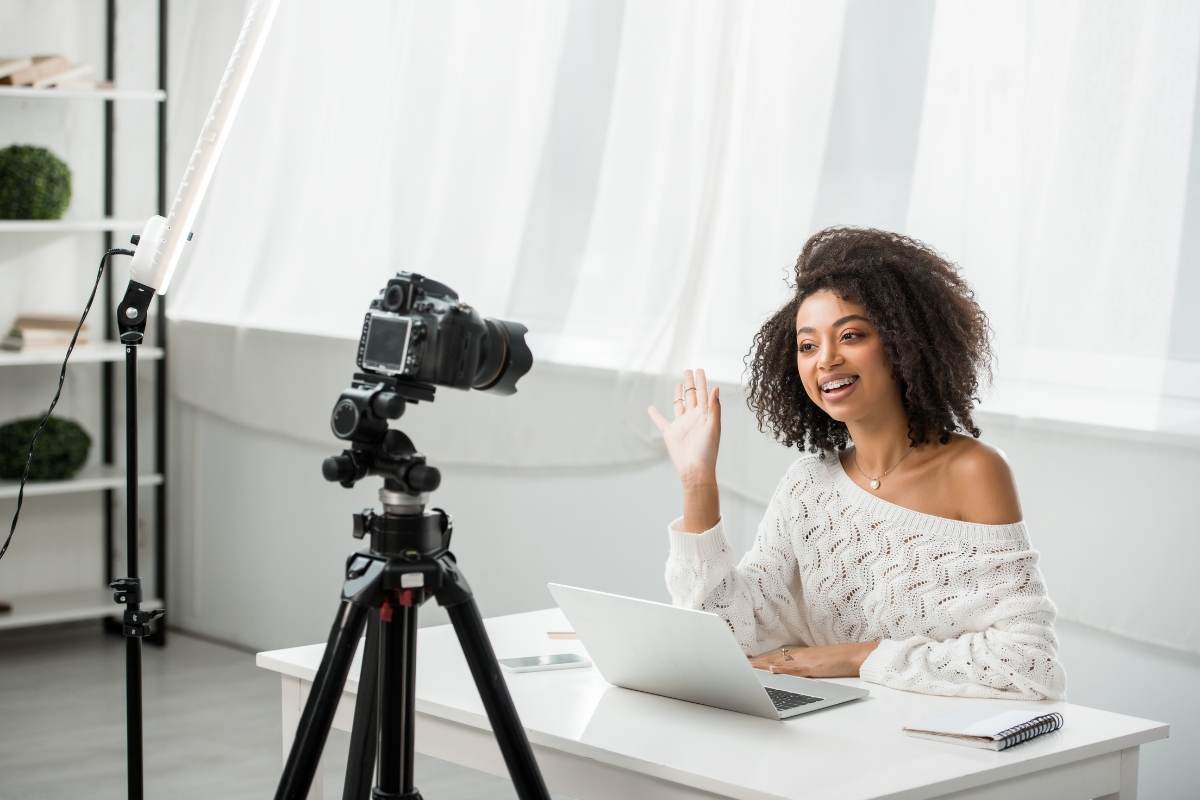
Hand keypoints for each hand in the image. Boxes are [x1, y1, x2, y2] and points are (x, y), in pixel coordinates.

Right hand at [647, 369, 720, 485]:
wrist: (695, 470)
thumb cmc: (707, 450)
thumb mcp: (713, 427)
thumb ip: (714, 408)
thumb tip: (716, 388)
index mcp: (705, 415)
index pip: (703, 393)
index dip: (701, 381)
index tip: (699, 369)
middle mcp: (693, 417)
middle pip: (691, 395)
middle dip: (690, 382)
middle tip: (689, 370)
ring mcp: (682, 424)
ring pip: (679, 405)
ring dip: (679, 394)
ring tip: (679, 383)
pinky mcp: (671, 433)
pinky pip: (661, 422)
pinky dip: (655, 415)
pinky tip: (650, 408)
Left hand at [750, 642, 878, 678]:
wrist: (855, 655)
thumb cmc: (838, 660)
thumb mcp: (817, 664)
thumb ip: (801, 667)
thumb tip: (786, 671)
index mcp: (799, 655)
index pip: (774, 658)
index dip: (758, 661)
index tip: (744, 664)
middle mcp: (799, 655)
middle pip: (772, 659)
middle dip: (755, 664)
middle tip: (737, 666)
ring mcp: (805, 660)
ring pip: (779, 662)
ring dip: (762, 665)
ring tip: (746, 668)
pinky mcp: (813, 667)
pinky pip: (795, 668)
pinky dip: (783, 669)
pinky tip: (771, 669)